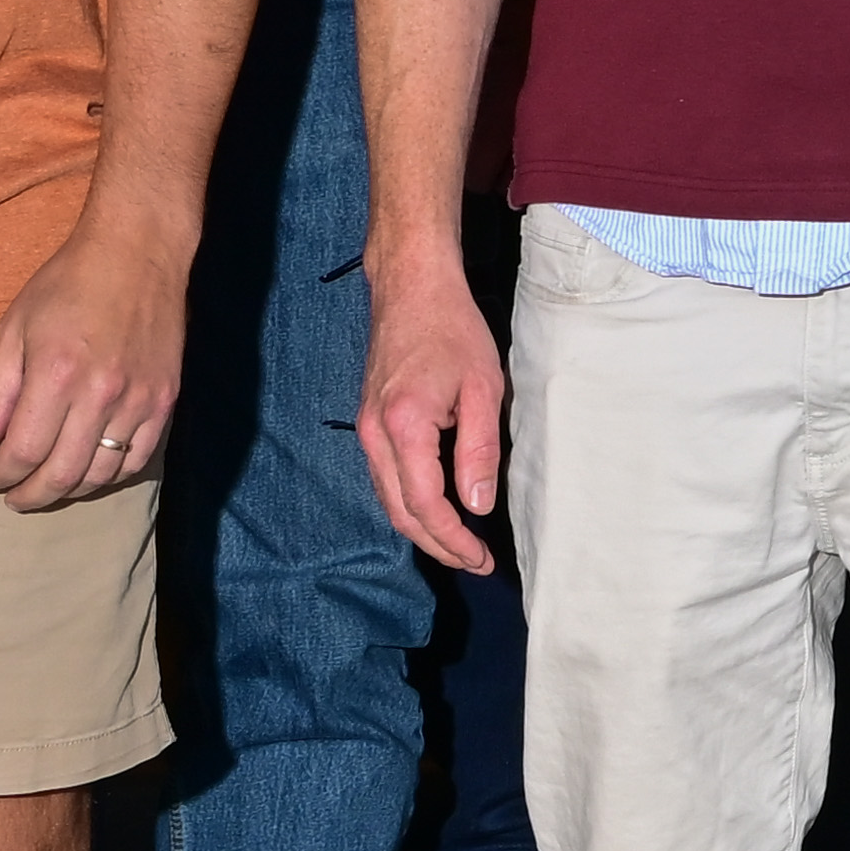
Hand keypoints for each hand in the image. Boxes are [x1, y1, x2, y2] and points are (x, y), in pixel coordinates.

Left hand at [0, 214, 189, 508]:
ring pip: (102, 474)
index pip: (24, 452)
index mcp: (55, 374)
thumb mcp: (15, 328)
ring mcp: (139, 399)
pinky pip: (139, 459)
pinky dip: (111, 475)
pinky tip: (91, 471)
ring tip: (49, 486)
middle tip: (14, 497)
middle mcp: (100, 394)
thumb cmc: (68, 283)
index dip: (1, 476)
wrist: (139, 251)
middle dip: (31, 495)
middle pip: (62, 473)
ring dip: (70, 489)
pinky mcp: (166, 398)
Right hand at [356, 249, 510, 574]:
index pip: (424, 505)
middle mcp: (374, 434)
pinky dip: (410, 502)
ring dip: (423, 528)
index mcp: (403, 426)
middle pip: (400, 511)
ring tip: (462, 545)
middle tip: (476, 562)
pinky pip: (386, 477)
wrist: (411, 288)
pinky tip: (438, 509)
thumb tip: (477, 506)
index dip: (453, 539)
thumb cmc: (453, 329)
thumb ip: (479, 451)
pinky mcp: (369, 422)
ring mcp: (366, 429)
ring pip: (389, 498)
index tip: (481, 558)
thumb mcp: (483, 388)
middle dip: (438, 544)